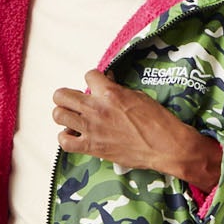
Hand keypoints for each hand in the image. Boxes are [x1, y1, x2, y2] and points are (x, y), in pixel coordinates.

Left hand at [52, 71, 219, 188]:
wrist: (165, 146)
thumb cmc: (157, 121)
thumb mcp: (138, 96)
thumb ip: (117, 90)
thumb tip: (107, 83)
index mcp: (109, 93)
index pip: (88, 75)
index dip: (93, 80)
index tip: (98, 87)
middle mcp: (96, 109)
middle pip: (61, 94)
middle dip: (68, 96)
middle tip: (77, 102)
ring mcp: (91, 129)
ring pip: (58, 115)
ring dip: (64, 114)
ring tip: (74, 118)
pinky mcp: (92, 147)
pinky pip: (64, 141)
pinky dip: (66, 137)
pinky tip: (75, 135)